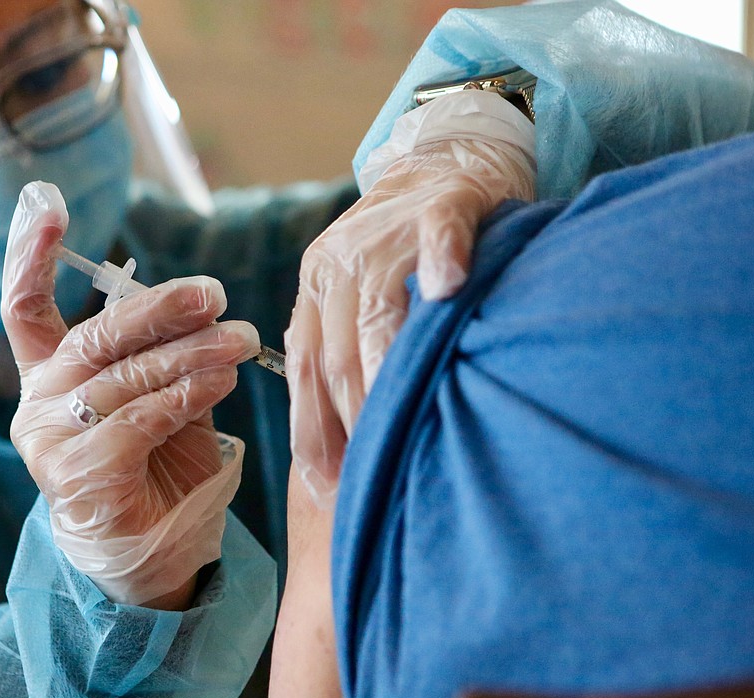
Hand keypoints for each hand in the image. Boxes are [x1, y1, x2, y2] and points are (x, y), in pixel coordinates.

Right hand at [3, 182, 259, 608]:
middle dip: (159, 309)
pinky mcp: (79, 477)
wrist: (151, 563)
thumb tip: (194, 301)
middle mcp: (39, 405)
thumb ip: (162, 356)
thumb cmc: (158, 473)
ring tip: (239, 340)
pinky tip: (220, 382)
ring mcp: (50, 443)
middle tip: (214, 293)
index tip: (42, 198)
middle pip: (93, 335)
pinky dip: (185, 396)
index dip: (29, 252)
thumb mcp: (161, 402)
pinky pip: (138, 419)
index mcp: (50, 378)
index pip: (24, 307)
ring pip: (124, 377)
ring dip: (190, 354)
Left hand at [285, 91, 535, 504]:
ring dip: (386, 376)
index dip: (311, 431)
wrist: (446, 157)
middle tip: (372, 475)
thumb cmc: (404, 243)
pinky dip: (442, 264)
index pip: (304, 369)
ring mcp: (390, 233)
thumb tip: (335, 434)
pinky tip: (449, 293)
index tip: (326, 485)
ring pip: (379, 315)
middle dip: (350, 423)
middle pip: (336, 354)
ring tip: (402, 433)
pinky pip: (439, 237)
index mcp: (316, 285)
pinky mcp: (444, 205)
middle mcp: (340, 261)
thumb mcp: (354, 288)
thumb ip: (338, 342)